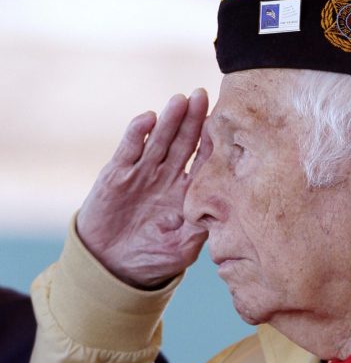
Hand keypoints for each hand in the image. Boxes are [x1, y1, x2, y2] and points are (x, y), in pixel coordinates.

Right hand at [76, 89, 209, 287]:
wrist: (110, 266)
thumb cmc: (152, 258)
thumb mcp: (182, 248)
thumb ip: (201, 229)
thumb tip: (224, 213)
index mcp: (186, 191)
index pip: (204, 160)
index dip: (213, 141)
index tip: (227, 122)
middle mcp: (166, 176)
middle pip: (183, 142)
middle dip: (193, 119)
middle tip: (203, 95)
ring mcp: (141, 172)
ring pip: (158, 140)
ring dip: (169, 120)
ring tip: (180, 100)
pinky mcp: (116, 174)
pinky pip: (129, 149)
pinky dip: (137, 133)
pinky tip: (147, 118)